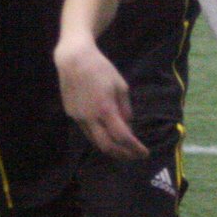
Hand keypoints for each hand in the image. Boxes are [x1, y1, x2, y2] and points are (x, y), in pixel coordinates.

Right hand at [54, 35, 148, 160]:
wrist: (73, 60)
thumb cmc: (101, 69)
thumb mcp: (120, 85)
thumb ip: (125, 108)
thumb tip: (128, 126)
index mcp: (105, 109)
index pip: (122, 136)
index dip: (135, 148)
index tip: (145, 153)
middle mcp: (90, 118)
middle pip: (107, 146)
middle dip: (122, 154)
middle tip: (134, 157)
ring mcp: (78, 118)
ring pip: (94, 141)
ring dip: (110, 148)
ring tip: (122, 149)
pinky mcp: (71, 114)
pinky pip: (87, 131)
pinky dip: (99, 137)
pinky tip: (107, 134)